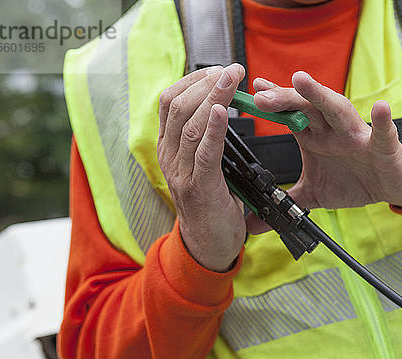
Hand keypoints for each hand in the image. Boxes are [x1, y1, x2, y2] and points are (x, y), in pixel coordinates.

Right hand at [158, 64, 245, 271]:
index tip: (218, 69)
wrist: (209, 244)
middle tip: (232, 70)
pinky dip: (213, 129)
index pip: (169, 102)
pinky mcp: (199, 187)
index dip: (193, 80)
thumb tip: (220, 106)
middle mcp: (169, 156)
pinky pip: (204, 153)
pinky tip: (221, 111)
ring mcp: (180, 172)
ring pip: (190, 125)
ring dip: (214, 97)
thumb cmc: (211, 202)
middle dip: (206, 82)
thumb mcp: (202, 164)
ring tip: (232, 79)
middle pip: (178, 107)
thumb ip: (205, 139)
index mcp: (168, 148)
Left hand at [247, 72, 401, 231]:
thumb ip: (285, 202)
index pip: (289, 114)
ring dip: (319, 95)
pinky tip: (380, 108)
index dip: (271, 103)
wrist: (391, 186)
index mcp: (315, 136)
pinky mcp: (383, 147)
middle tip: (262, 96)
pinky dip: (382, 121)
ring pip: (337, 110)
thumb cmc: (354, 180)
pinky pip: (382, 133)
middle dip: (284, 99)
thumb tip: (253, 222)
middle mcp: (333, 130)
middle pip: (306, 107)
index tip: (251, 91)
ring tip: (301, 80)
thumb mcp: (313, 195)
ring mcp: (357, 135)